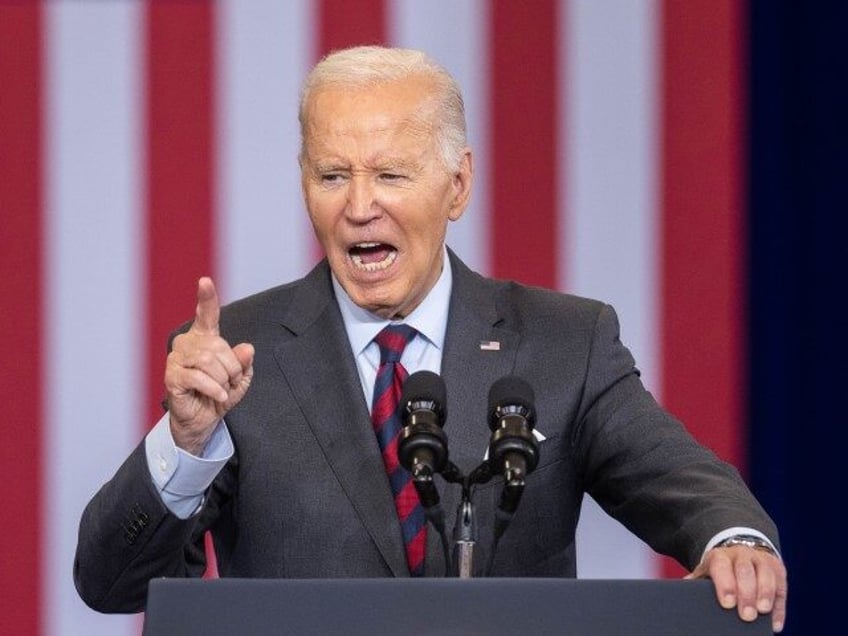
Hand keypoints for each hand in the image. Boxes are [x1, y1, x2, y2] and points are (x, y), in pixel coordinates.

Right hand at [164, 277, 254, 454]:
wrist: (203, 420)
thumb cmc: (219, 394)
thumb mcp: (240, 378)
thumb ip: (244, 362)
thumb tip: (247, 348)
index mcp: (205, 338)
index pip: (206, 314)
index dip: (206, 297)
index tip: (205, 280)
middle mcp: (188, 343)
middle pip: (218, 346)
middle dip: (232, 368)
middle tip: (231, 382)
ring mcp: (177, 359)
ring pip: (208, 361)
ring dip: (223, 379)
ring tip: (222, 389)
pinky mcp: (172, 377)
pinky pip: (198, 377)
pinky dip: (214, 388)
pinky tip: (218, 396)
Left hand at [687, 544, 787, 632]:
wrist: (740, 553)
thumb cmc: (720, 570)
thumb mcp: (707, 571)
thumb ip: (697, 581)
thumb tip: (682, 590)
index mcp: (720, 556)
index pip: (721, 566)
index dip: (725, 584)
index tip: (727, 604)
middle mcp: (742, 554)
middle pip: (745, 571)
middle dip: (746, 594)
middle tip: (746, 615)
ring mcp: (761, 560)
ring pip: (766, 574)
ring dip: (765, 595)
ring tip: (762, 612)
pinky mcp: (778, 569)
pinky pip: (782, 587)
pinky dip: (779, 607)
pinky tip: (775, 623)